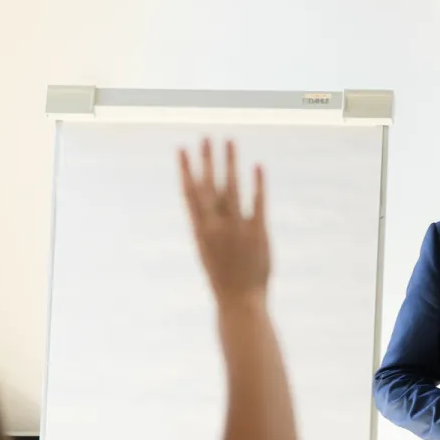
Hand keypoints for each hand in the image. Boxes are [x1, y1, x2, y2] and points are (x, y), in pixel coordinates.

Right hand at [179, 139, 268, 300]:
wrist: (240, 302)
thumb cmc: (223, 279)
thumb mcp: (208, 251)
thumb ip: (209, 228)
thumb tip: (208, 207)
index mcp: (200, 231)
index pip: (190, 193)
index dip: (185, 170)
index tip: (181, 149)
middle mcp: (216, 226)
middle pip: (210, 186)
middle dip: (207, 160)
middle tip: (206, 136)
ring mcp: (237, 228)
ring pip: (232, 188)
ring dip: (230, 163)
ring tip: (229, 141)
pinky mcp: (258, 233)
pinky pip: (257, 203)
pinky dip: (257, 184)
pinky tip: (257, 166)